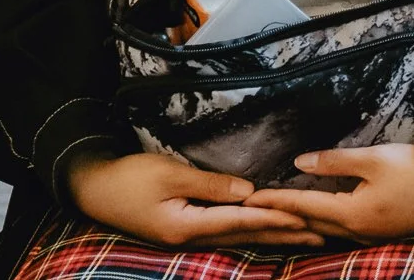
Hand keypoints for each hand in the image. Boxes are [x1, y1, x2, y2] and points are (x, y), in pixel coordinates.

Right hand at [65, 151, 321, 248]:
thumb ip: (209, 185)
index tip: (304, 216)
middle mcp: (190, 238)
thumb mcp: (169, 175)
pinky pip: (226, 233)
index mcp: (186, 226)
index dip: (273, 216)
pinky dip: (251, 232)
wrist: (93, 189)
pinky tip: (266, 232)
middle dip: (283, 234)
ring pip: (238, 238)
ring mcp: (186, 237)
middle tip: (320, 233)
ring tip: (304, 236)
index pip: (240, 221)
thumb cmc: (129, 178)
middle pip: (245, 236)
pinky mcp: (184, 230)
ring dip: (272, 236)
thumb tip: (248, 191)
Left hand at [246, 144, 413, 243]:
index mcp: (353, 215)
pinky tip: (318, 216)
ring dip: (301, 222)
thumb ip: (336, 162)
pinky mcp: (382, 232)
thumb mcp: (376, 159)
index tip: (250, 198)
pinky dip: (323, 223)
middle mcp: (358, 233)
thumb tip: (299, 163)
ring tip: (278, 214)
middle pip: (311, 226)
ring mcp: (371, 236)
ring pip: (326, 231)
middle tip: (254, 209)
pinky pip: (342, 231)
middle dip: (282, 217)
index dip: (275, 201)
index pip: (303, 208)